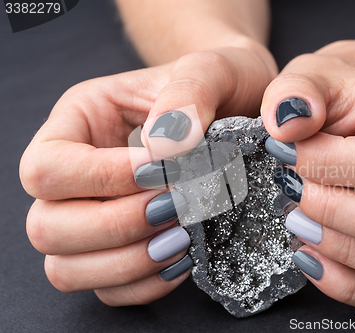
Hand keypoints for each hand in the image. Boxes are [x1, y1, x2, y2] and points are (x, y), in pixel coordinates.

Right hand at [19, 45, 276, 305]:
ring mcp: (92, 215)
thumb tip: (166, 147)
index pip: (49, 167)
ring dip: (128, 262)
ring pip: (67, 268)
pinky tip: (184, 257)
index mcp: (80, 120)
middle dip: (117, 227)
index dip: (103, 180)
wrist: (239, 107)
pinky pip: (109, 289)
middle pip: (47, 226)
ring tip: (183, 237)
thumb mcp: (210, 71)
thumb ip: (187, 95)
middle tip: (177, 208)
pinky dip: (145, 283)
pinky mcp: (119, 248)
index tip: (164, 174)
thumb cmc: (219, 84)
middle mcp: (75, 172)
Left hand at [261, 44, 354, 312]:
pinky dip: (347, 284)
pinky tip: (309, 254)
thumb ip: (294, 92)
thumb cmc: (331, 96)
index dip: (332, 167)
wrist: (350, 112)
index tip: (285, 156)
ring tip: (298, 223)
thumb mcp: (308, 77)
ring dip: (343, 253)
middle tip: (290, 193)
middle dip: (335, 215)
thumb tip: (286, 126)